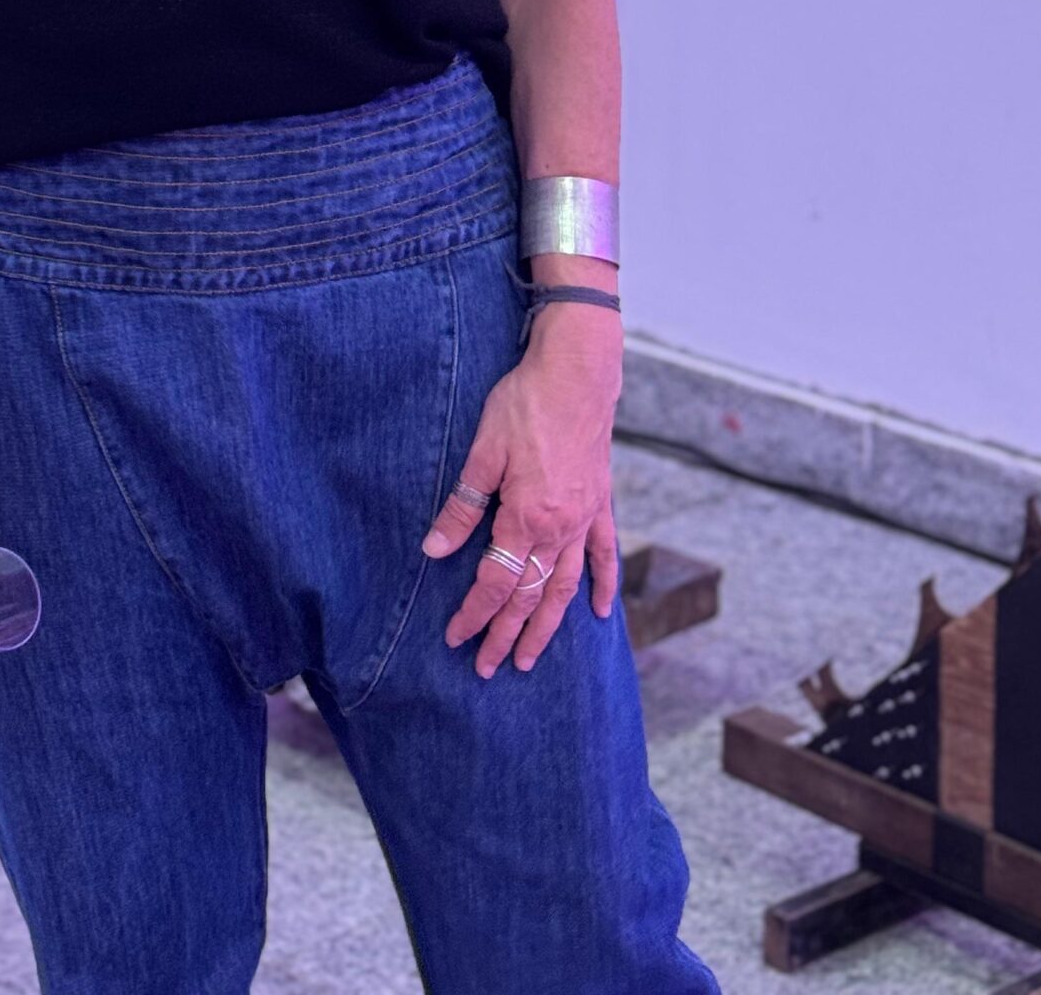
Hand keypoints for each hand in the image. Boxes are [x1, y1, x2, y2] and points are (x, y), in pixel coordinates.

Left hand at [419, 308, 622, 675]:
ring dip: (548, 627)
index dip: (474, 613)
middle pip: (531, 596)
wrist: (577, 373)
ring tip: (530, 658)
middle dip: (506, 634)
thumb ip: (462, 506)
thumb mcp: (484, 451)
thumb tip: (435, 550)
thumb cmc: (524, 404)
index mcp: (527, 517)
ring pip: (566, 588)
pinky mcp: (600, 504)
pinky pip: (604, 555)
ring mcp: (585, 519)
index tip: (456, 638)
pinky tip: (597, 613)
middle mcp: (561, 528)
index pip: (496, 582)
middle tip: (486, 667)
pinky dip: (604, 586)